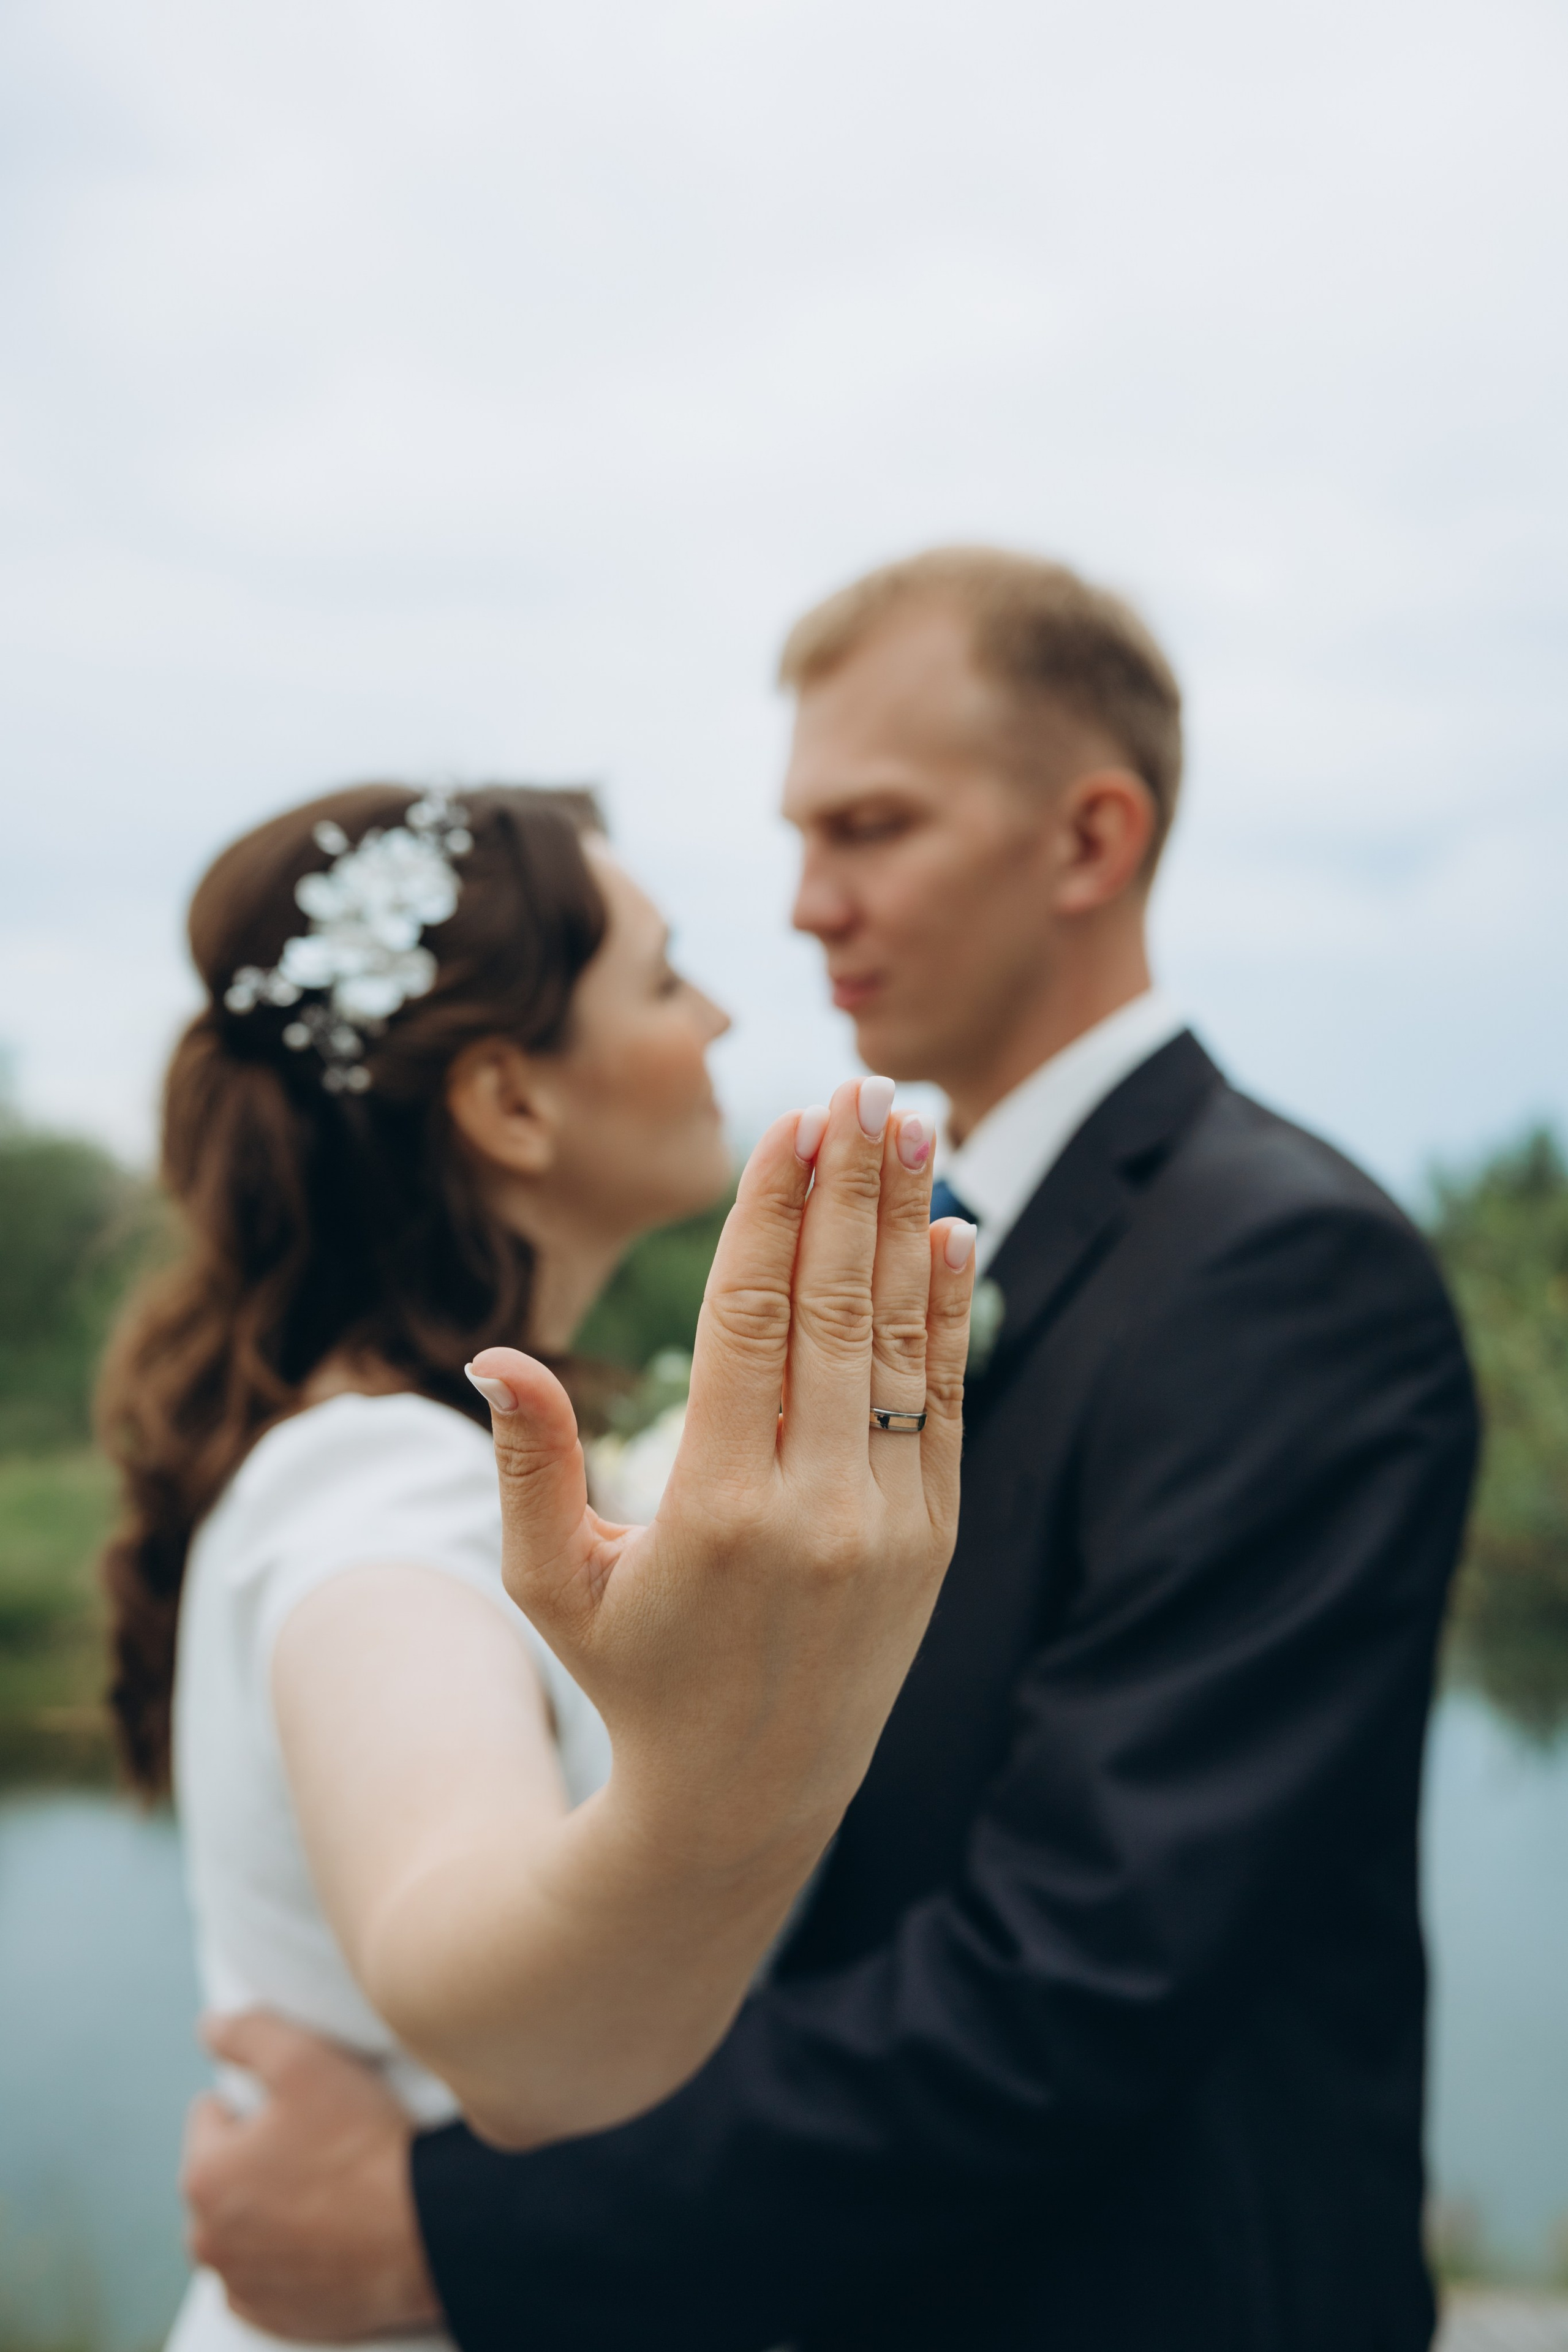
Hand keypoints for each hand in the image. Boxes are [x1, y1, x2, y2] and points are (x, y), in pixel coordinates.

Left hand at [182, 2011, 439, 2340]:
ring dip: (271, 2209)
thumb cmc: (363, 2144)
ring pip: (244, 2227)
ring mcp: (242, 2286)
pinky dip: (289, 2257)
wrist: (425, 2231)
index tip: (306, 2109)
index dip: (262, 2101)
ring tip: (331, 2190)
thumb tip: (208, 2026)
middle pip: (224, 2175)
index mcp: (204, 2177)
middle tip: (322, 2146)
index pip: (212, 2115)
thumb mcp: (304, 2060)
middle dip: (259, 2158)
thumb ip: (247, 2033)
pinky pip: (268, 2277)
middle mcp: (208, 2241)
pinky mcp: (277, 2318)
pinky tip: (331, 2235)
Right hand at [471, 1075, 973, 1871]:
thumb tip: (495, 1353)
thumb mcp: (554, 1583)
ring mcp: (889, 1524)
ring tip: (915, 1125)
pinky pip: (947, 1401)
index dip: (772, 1212)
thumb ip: (529, 1465)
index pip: (750, 1320)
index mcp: (715, 1508)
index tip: (790, 1122)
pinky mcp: (934, 1539)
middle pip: (835, 1308)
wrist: (748, 1798)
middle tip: (863, 1085)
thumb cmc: (631, 1678)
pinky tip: (952, 1236)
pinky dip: (949, 1315)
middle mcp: (816, 1509)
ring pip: (898, 1342)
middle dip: (850, 1185)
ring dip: (909, 1224)